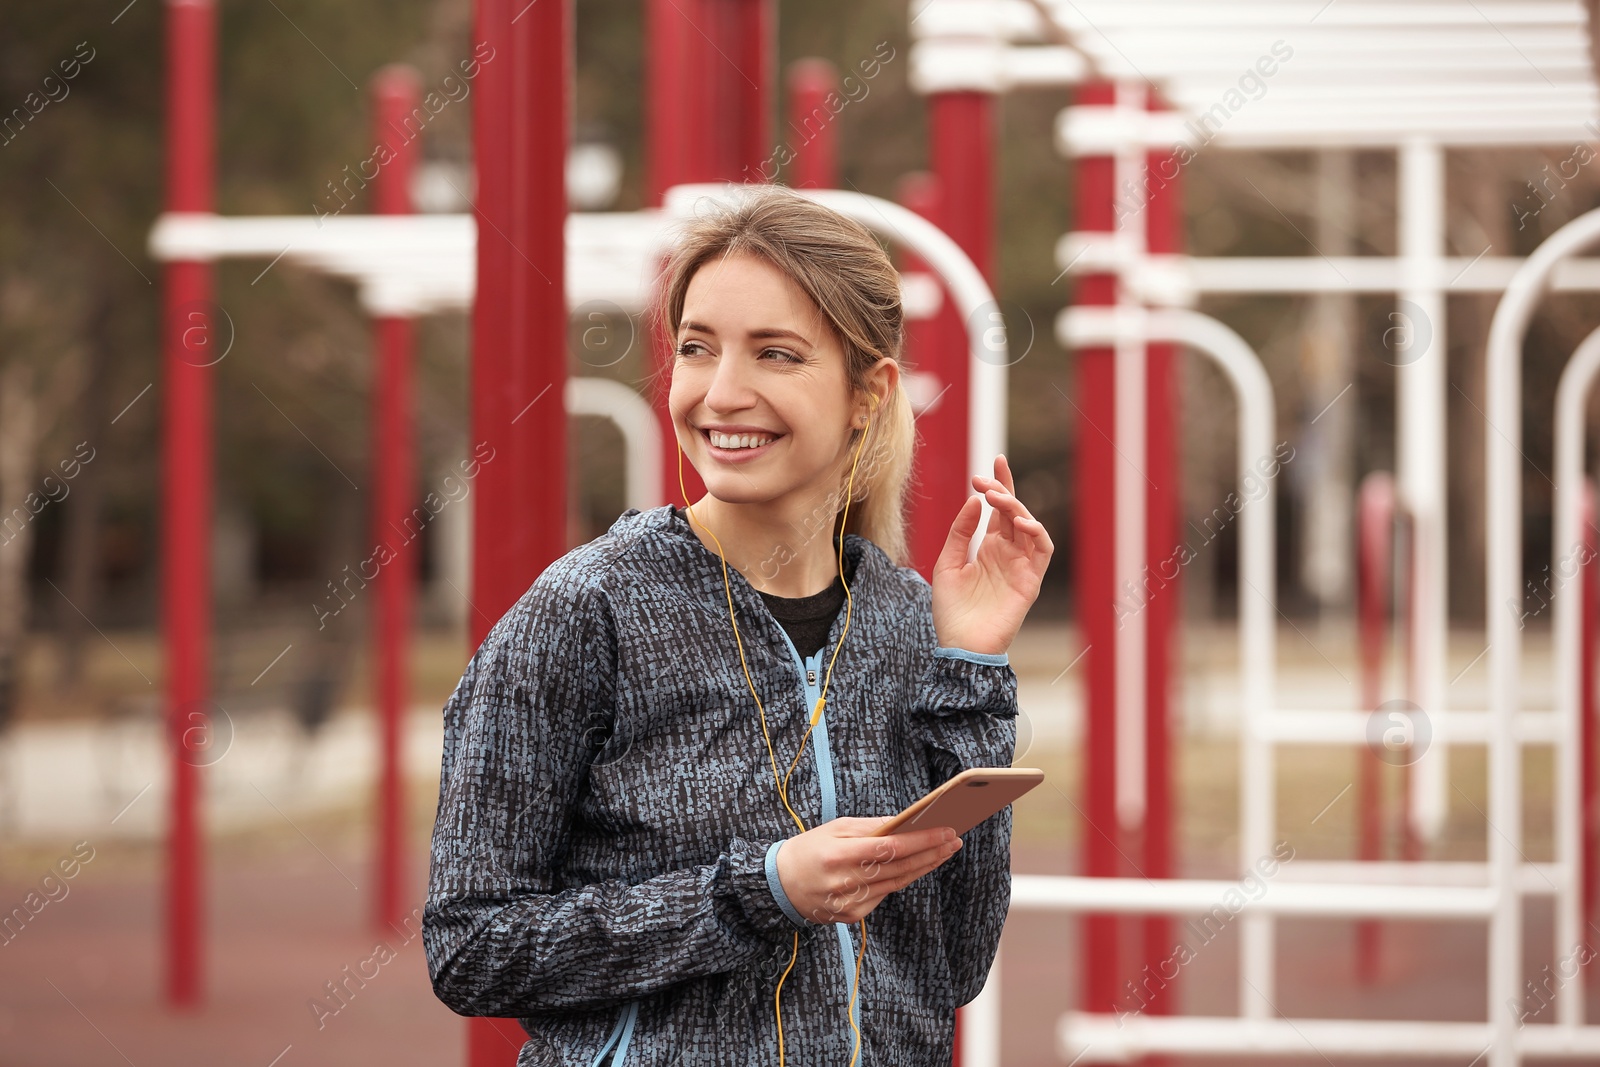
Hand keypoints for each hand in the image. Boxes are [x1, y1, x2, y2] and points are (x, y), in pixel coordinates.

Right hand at [774, 817, 962, 925]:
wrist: (779, 886)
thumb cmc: (809, 849)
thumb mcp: (834, 828)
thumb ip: (870, 826)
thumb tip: (903, 822)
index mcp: (839, 855)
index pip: (890, 848)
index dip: (921, 840)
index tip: (945, 830)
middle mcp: (846, 883)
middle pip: (899, 868)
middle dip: (931, 853)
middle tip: (954, 840)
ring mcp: (849, 904)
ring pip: (897, 883)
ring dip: (924, 866)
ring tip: (945, 850)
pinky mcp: (851, 916)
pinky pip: (884, 895)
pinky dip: (903, 879)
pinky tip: (919, 866)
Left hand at [932, 454, 1053, 654]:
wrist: (959, 646)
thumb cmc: (951, 611)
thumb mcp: (947, 564)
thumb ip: (960, 533)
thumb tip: (974, 500)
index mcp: (989, 549)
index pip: (999, 511)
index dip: (999, 485)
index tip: (991, 463)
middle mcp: (1008, 554)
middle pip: (1014, 513)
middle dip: (1003, 490)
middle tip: (983, 478)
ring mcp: (1021, 566)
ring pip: (1029, 526)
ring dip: (1016, 507)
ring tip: (995, 498)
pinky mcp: (1030, 581)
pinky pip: (1042, 550)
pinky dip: (1035, 532)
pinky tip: (1018, 522)